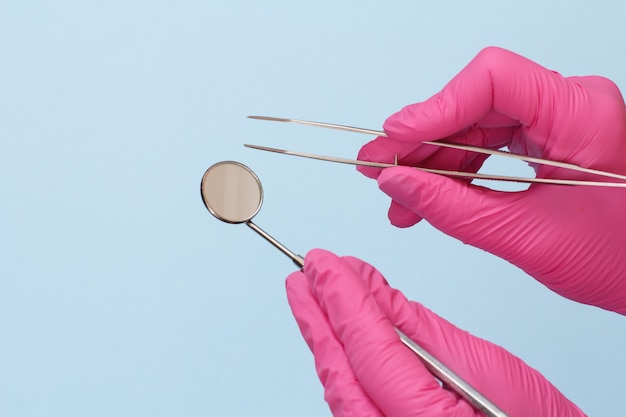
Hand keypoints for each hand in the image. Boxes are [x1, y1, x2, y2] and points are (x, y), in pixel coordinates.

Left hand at [286, 249, 585, 416]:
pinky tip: (333, 331)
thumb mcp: (485, 368)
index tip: (323, 264)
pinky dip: (341, 361)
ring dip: (324, 337)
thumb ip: (419, 329)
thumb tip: (371, 288)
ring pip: (340, 390)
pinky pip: (351, 401)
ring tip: (312, 294)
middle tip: (305, 274)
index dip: (343, 302)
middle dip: (319, 317)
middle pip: (343, 374)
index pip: (372, 352)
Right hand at [357, 47, 625, 314]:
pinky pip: (489, 147)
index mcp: (581, 114)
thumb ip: (453, 209)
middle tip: (380, 169)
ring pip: (475, 127)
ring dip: (433, 162)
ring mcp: (559, 123)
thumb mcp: (528, 238)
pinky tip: (428, 196)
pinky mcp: (549, 143)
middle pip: (475, 105)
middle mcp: (570, 107)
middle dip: (422, 142)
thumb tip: (397, 183)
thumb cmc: (623, 260)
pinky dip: (455, 173)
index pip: (493, 79)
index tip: (395, 138)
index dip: (435, 106)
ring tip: (399, 197)